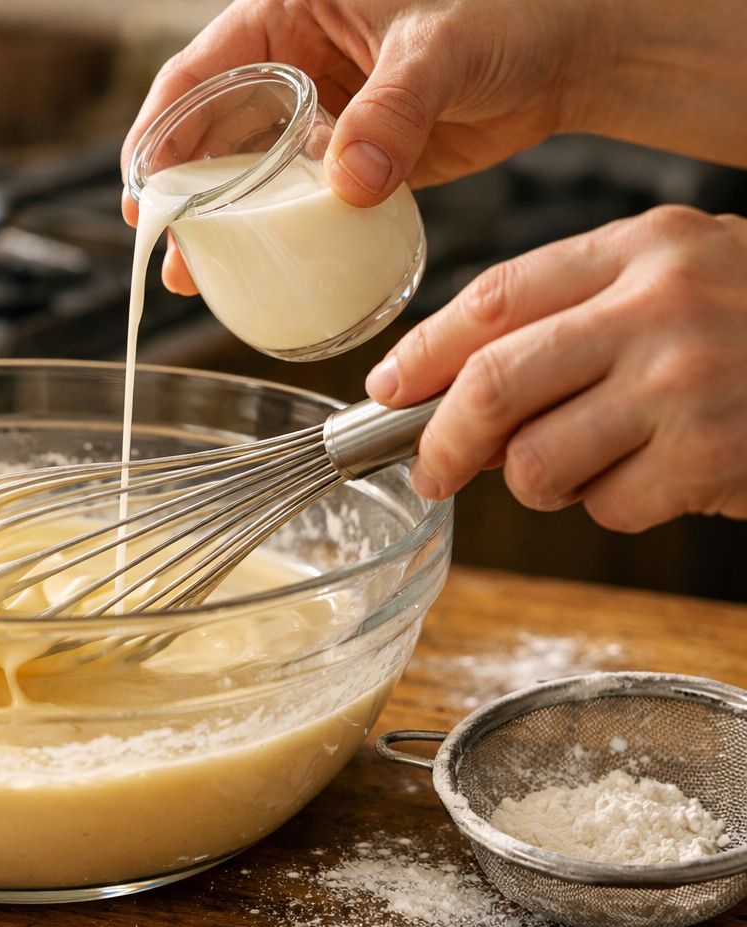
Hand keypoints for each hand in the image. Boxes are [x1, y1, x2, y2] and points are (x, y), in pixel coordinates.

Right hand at [121, 0, 595, 294]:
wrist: (571, 52)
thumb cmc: (511, 12)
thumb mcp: (442, 46)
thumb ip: (396, 107)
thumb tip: (349, 184)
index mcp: (288, 13)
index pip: (197, 73)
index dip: (158, 133)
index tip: (143, 192)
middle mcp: (291, 64)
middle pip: (209, 133)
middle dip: (180, 196)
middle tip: (169, 253)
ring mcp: (320, 116)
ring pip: (247, 174)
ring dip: (221, 226)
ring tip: (199, 279)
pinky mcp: (352, 158)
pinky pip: (300, 201)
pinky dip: (278, 236)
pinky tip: (263, 273)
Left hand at [366, 206, 746, 531]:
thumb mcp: (675, 277)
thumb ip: (571, 313)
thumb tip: (440, 387)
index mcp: (642, 248)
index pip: (494, 298)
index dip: (422, 353)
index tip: (385, 390)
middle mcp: (661, 308)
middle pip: (493, 384)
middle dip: (441, 440)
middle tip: (430, 469)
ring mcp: (688, 383)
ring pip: (538, 462)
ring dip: (538, 484)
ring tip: (580, 467)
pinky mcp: (712, 456)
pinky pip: (608, 507)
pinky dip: (612, 508)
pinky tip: (656, 479)